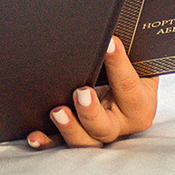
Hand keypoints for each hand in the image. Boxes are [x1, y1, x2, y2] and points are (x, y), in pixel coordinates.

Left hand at [27, 37, 156, 149]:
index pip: (128, 85)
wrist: (129, 87)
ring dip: (69, 127)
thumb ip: (125, 52)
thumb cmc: (131, 69)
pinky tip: (34, 137)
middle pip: (104, 125)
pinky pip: (60, 143)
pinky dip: (46, 141)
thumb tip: (109, 30)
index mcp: (140, 105)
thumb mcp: (136, 61)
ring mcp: (97, 134)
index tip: (109, 42)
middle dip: (91, 110)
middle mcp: (120, 124)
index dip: (119, 63)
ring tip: (57, 112)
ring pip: (84, 140)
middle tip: (81, 91)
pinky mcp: (77, 136)